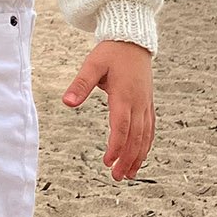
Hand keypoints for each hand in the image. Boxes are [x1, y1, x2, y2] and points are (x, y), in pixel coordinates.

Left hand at [63, 40, 154, 181]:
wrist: (133, 40)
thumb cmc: (111, 52)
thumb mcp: (92, 64)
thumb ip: (80, 85)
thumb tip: (66, 102)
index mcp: (124, 95)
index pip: (121, 127)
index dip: (116, 147)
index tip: (107, 162)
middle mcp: (139, 102)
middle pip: (136, 137)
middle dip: (127, 159)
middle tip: (116, 177)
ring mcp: (146, 103)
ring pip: (145, 135)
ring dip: (138, 156)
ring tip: (129, 174)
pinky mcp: (148, 102)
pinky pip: (150, 128)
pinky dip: (146, 144)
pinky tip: (140, 155)